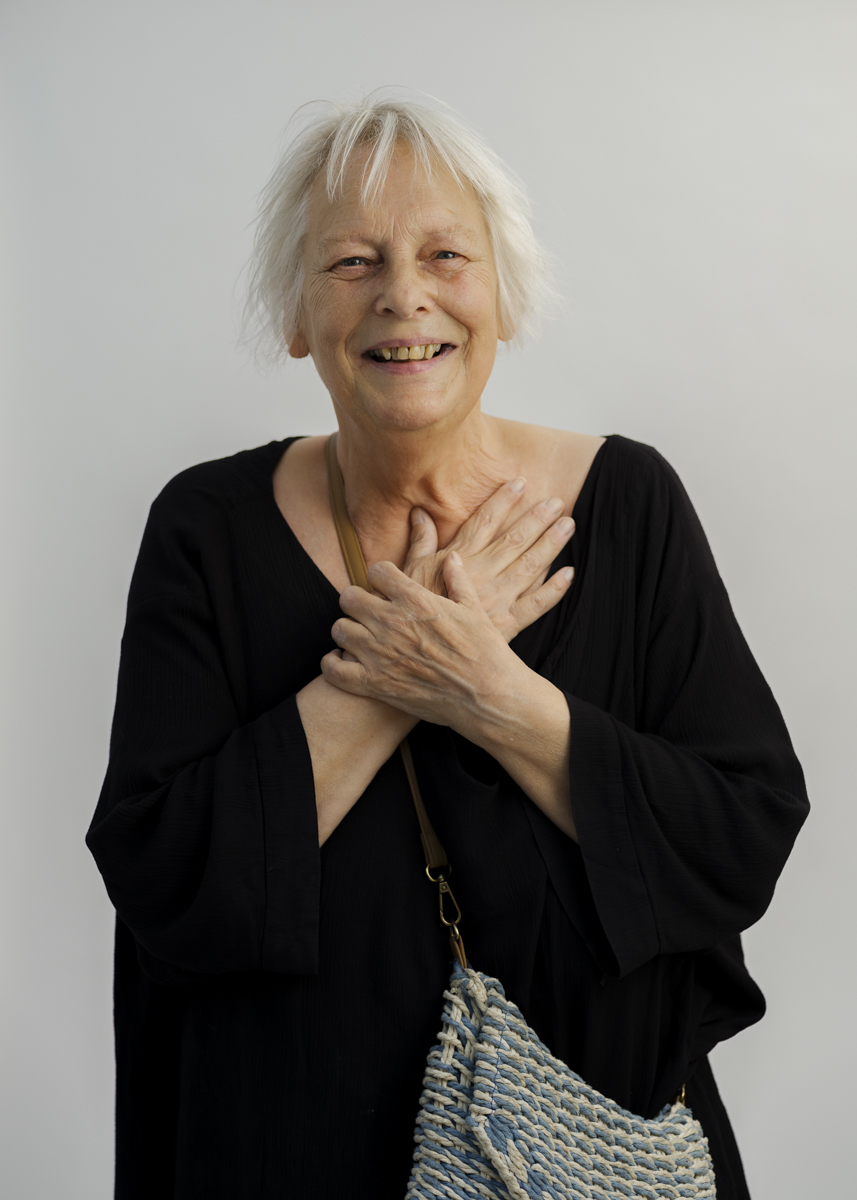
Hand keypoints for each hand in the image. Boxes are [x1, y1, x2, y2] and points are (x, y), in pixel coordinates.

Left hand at [321, 554, 528, 733]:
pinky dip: (333, 664)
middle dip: (356, 600)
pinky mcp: (374, 684)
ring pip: (339, 629)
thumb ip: (458, 580)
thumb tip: (452, 558)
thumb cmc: (486, 652)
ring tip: (359, 636)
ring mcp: (380, 654)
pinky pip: (334, 669)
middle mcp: (392, 622)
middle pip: (349, 597)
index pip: (376, 571)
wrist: (487, 697)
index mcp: (415, 600)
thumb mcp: (475, 610)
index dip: (379, 576)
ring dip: (347, 630)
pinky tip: (344, 661)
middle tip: (366, 610)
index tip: (384, 585)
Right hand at [402, 479, 574, 641]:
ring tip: (568, 526)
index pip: (485, 522)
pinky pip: (535, 604)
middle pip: (514, 540)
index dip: (504, 501)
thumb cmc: (409, 608)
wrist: (416, 648)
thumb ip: (420, 541)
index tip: (521, 483)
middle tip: (557, 502)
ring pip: (529, 566)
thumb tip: (420, 513)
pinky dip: (554, 589)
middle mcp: (481, 574)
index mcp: (458, 559)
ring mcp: (496, 600)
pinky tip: (569, 573)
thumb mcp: (410, 571)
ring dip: (550, 544)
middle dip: (537, 519)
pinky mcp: (506, 625)